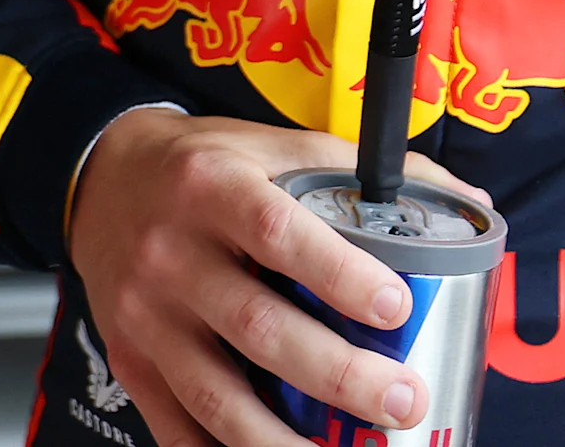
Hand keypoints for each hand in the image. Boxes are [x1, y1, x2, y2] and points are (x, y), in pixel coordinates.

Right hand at [66, 110, 488, 446]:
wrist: (102, 180)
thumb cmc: (204, 167)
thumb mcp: (272, 147)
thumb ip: (356, 174)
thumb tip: (462, 201)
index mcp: (213, 188)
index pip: (278, 233)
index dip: (338, 274)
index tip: (396, 304)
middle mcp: (172, 254)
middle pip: (259, 327)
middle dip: (339, 374)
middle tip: (403, 398)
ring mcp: (147, 317)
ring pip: (220, 396)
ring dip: (289, 440)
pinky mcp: (132, 363)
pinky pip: (179, 430)